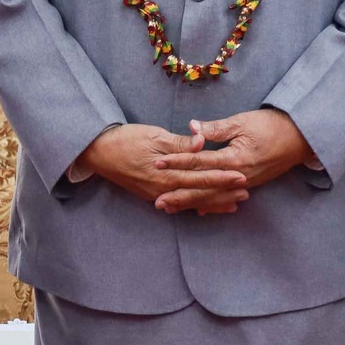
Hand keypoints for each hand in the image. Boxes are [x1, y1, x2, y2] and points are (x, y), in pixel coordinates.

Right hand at [79, 124, 248, 214]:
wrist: (99, 152)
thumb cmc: (127, 140)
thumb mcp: (154, 136)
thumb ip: (179, 143)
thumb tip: (201, 143)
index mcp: (167, 173)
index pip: (201, 177)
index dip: (223, 177)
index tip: (242, 177)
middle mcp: (164, 189)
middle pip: (200, 194)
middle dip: (224, 194)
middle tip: (245, 195)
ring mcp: (157, 194)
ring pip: (191, 202)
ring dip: (213, 203)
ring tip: (233, 205)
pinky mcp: (152, 195)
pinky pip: (178, 203)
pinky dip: (194, 205)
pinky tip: (205, 208)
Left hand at [155, 109, 310, 213]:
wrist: (300, 137)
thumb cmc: (272, 125)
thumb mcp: (242, 122)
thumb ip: (216, 128)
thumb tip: (192, 127)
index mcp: (234, 158)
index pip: (199, 162)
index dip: (177, 162)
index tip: (158, 164)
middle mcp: (238, 176)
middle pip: (203, 187)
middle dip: (179, 194)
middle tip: (158, 202)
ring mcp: (245, 183)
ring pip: (213, 196)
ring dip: (191, 202)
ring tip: (172, 208)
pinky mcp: (250, 184)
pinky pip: (226, 197)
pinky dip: (212, 204)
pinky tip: (199, 210)